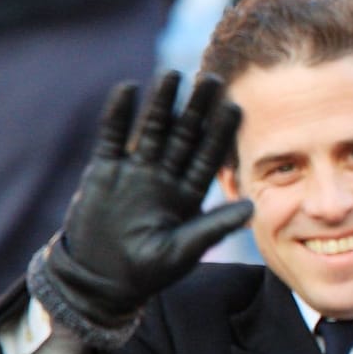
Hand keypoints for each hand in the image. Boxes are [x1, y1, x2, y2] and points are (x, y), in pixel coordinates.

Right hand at [30, 72, 253, 345]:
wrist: (100, 278)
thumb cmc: (147, 270)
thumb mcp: (183, 249)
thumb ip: (214, 226)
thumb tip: (252, 207)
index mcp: (188, 193)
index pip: (210, 156)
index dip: (222, 133)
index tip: (237, 107)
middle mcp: (165, 176)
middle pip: (184, 135)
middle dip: (197, 109)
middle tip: (212, 79)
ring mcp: (135, 171)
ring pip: (152, 130)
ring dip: (161, 103)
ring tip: (172, 75)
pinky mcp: (104, 171)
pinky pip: (113, 137)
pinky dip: (119, 115)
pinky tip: (128, 89)